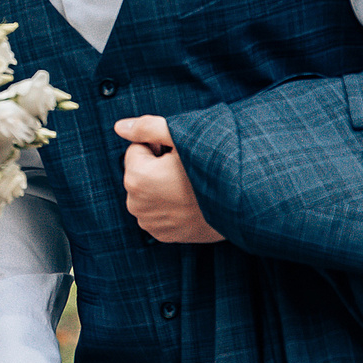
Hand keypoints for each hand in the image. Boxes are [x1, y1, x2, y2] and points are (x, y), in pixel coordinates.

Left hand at [115, 116, 225, 243]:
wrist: (243, 204)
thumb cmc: (214, 166)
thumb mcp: (183, 137)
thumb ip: (147, 128)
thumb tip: (119, 127)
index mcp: (136, 178)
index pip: (137, 149)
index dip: (159, 147)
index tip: (179, 155)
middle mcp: (136, 204)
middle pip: (140, 172)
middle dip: (157, 168)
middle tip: (186, 171)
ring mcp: (149, 223)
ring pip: (149, 192)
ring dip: (162, 187)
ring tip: (190, 187)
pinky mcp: (163, 235)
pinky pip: (158, 211)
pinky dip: (169, 206)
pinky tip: (189, 203)